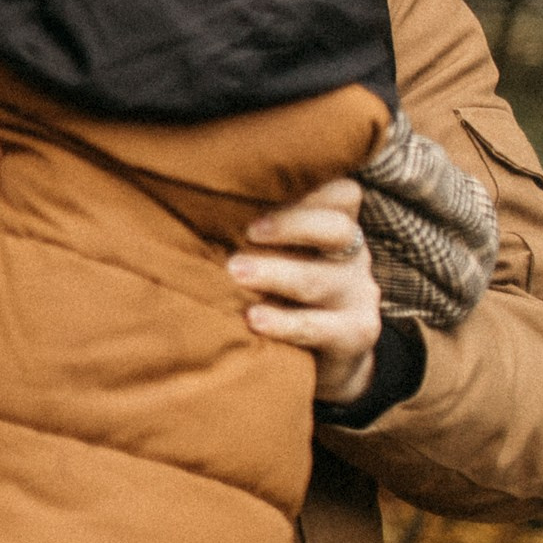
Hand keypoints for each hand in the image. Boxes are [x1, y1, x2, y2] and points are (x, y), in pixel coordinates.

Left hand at [229, 179, 379, 405]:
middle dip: (289, 226)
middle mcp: (352, 254)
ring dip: (276, 274)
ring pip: (321, 279)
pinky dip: (285, 324)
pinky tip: (254, 319)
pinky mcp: (356, 333)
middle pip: (335, 229)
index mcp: (334, 225)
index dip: (310, 185)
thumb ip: (249, 228)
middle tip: (246, 232)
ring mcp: (357, 294)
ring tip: (236, 273)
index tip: (259, 186)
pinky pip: (322, 327)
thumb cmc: (278, 290)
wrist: (320, 357)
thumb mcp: (272, 253)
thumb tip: (184, 200)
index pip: (341, 192)